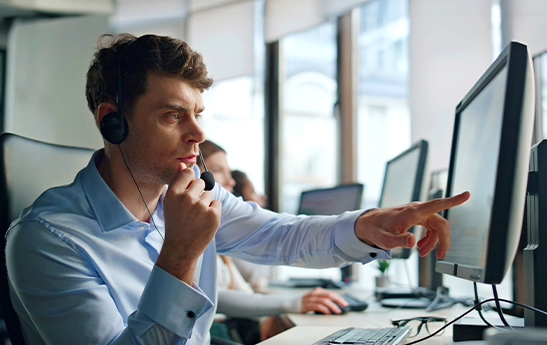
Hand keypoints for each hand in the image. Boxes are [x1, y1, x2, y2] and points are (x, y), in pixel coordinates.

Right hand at [156, 163, 221, 283]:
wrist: (181, 248)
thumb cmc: (176, 223)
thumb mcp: (170, 202)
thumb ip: (178, 182)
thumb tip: (183, 164)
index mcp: (173, 194)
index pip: (188, 173)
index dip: (190, 180)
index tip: (189, 189)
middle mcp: (186, 198)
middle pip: (201, 182)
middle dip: (199, 192)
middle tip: (192, 208)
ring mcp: (201, 207)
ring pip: (209, 194)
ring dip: (206, 203)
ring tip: (197, 217)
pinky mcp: (213, 215)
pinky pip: (217, 203)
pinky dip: (213, 211)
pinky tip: (204, 221)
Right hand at [300, 288, 348, 314]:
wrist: (292, 304)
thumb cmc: (306, 302)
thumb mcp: (316, 299)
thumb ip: (324, 300)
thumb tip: (337, 305)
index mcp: (318, 291)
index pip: (331, 293)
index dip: (339, 298)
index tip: (345, 303)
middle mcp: (314, 294)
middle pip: (328, 295)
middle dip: (337, 300)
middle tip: (344, 306)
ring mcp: (310, 299)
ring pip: (324, 301)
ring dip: (332, 306)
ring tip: (338, 311)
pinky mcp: (307, 305)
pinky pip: (317, 306)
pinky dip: (324, 310)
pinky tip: (328, 313)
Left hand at [355, 191, 469, 258]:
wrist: (369, 225)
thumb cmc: (377, 230)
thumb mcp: (385, 240)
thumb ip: (399, 241)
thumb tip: (413, 242)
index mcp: (413, 212)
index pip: (437, 204)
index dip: (453, 201)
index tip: (467, 195)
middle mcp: (417, 210)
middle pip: (440, 223)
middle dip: (443, 241)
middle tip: (441, 256)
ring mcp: (417, 213)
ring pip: (436, 227)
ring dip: (434, 242)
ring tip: (423, 254)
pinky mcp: (416, 217)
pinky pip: (430, 227)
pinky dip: (428, 238)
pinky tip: (422, 246)